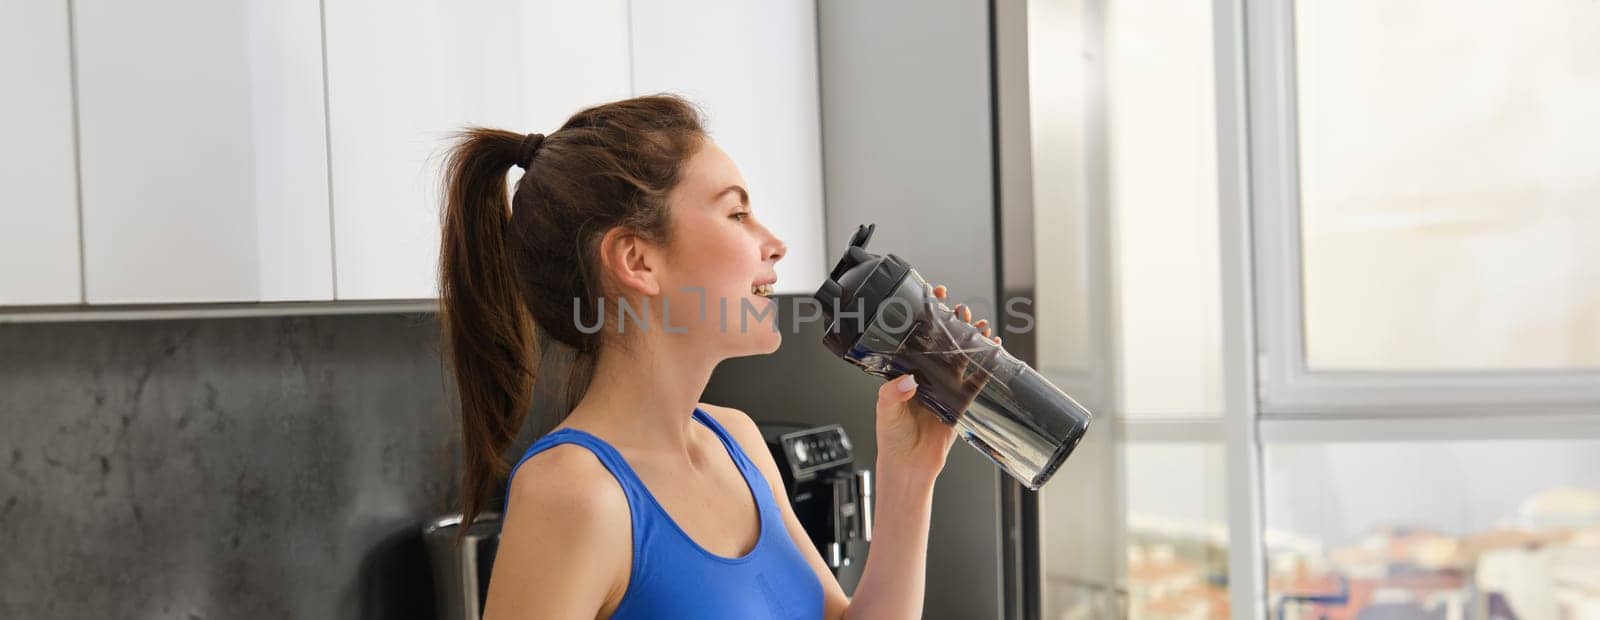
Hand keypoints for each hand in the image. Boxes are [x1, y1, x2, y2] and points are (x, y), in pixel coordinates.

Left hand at [873, 284, 992, 483]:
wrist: (908, 467)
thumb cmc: (892, 439)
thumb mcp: (885, 411)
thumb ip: (892, 394)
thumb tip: (908, 381)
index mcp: (905, 374)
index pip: (915, 339)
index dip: (924, 318)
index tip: (932, 298)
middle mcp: (926, 378)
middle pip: (942, 344)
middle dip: (953, 324)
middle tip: (961, 310)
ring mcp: (944, 389)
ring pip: (961, 358)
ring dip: (972, 340)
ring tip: (981, 325)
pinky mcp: (960, 404)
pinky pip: (976, 382)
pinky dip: (987, 367)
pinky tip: (994, 352)